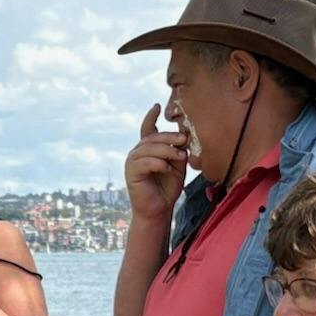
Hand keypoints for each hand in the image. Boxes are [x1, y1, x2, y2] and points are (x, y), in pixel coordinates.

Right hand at [124, 104, 187, 227]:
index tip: (158, 106)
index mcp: (148, 149)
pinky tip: (168, 169)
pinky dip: (159, 164)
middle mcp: (137, 153)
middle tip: (184, 139)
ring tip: (180, 156)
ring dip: (167, 150)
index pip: (147, 129)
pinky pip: (145, 162)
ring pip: (149, 149)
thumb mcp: (177, 166)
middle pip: (152, 137)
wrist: (158, 209)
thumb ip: (178, 151)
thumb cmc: (168, 188)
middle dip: (169, 137)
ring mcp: (132, 162)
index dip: (151, 116)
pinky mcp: (131, 173)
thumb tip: (183, 137)